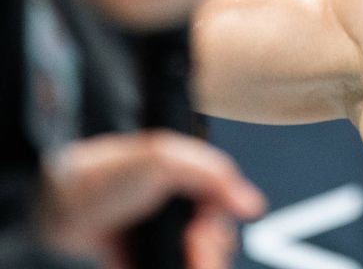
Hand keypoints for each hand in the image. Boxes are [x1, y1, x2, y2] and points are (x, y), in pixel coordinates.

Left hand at [40, 130, 265, 268]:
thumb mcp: (165, 158)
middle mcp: (177, 210)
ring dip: (204, 261)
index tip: (218, 221)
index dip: (228, 212)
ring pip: (204, 258)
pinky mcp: (148, 263)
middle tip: (196, 245)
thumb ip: (215, 175)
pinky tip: (185, 266)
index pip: (227, 201)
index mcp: (187, 180)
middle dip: (213, 244)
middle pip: (220, 236)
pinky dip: (188, 268)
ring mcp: (163, 239)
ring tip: (190, 261)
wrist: (55, 208)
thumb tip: (252, 204)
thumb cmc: (102, 176)